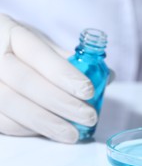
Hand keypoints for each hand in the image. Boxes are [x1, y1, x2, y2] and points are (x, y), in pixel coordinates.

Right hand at [0, 14, 96, 142]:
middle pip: (25, 81)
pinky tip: (49, 131)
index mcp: (8, 31)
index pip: (37, 53)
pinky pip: (1, 121)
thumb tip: (108, 76)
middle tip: (88, 116)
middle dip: (61, 102)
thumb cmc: (18, 48)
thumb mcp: (40, 43)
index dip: (63, 74)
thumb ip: (71, 59)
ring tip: (72, 134)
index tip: (88, 91)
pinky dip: (28, 128)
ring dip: (46, 122)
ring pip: (11, 104)